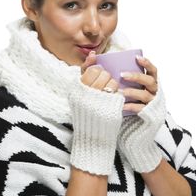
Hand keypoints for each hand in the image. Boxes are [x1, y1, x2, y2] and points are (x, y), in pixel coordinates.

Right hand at [67, 50, 125, 174]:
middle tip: (105, 86)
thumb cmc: (85, 116)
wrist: (91, 140)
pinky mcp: (111, 109)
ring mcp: (99, 101)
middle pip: (102, 74)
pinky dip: (118, 95)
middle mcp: (87, 95)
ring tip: (109, 94)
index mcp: (77, 91)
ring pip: (112, 82)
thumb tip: (93, 55)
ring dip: (113, 85)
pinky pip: (118, 93)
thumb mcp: (79, 96)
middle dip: (106, 77)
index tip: (98, 74)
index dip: (96, 70)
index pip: (90, 71)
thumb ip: (84, 76)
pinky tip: (114, 101)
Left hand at [121, 55, 158, 113]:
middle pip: (149, 81)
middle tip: (122, 74)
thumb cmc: (135, 95)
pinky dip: (130, 106)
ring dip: (131, 92)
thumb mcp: (135, 85)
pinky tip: (121, 105)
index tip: (137, 58)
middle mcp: (153, 90)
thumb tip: (111, 63)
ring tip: (119, 91)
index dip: (147, 63)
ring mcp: (151, 101)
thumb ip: (128, 76)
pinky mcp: (147, 112)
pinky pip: (139, 108)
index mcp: (151, 81)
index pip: (153, 70)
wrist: (143, 115)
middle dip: (136, 77)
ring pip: (144, 95)